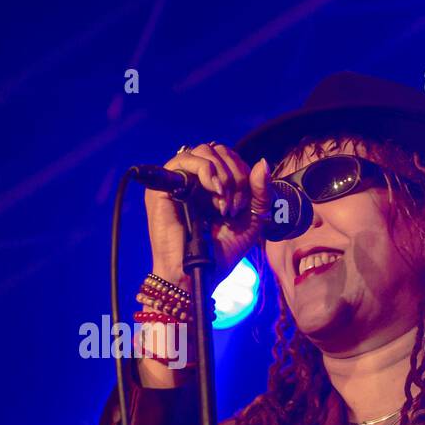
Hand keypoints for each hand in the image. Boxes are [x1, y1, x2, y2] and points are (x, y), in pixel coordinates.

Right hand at [144, 142, 272, 285]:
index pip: (230, 157)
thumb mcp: (252, 219)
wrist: (199, 273)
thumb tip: (262, 162)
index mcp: (213, 184)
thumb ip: (261, 191)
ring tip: (223, 203)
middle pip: (219, 150)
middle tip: (233, 207)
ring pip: (204, 151)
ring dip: (221, 175)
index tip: (242, 206)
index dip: (243, 174)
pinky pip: (183, 160)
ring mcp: (178, 181)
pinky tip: (214, 191)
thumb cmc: (222, 252)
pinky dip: (205, 170)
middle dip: (235, 176)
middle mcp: (194, 179)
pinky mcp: (163, 187)